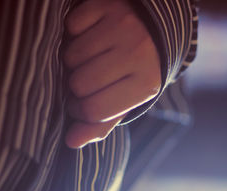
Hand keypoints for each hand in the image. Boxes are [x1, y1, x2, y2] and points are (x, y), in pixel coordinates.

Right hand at [63, 0, 160, 147]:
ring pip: (71, 55)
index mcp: (145, 85)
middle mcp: (137, 55)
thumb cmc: (136, 71)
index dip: (78, 110)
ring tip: (89, 58)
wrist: (155, 29)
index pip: (94, 110)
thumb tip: (72, 142)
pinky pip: (71, 26)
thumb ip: (101, 123)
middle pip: (79, 84)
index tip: (79, 104)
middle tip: (85, 79)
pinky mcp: (108, 6)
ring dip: (73, 59)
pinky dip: (74, 32)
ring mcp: (123, 27)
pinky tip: (90, 36)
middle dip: (76, 85)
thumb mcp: (127, 100)